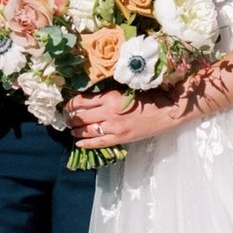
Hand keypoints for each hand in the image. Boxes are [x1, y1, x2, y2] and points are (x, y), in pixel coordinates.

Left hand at [66, 88, 185, 149]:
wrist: (166, 110)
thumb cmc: (149, 95)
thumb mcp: (126, 89)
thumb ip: (109, 93)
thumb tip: (92, 95)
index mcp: (110, 96)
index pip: (82, 100)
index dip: (71, 103)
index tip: (67, 104)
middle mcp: (108, 112)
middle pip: (81, 116)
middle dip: (71, 117)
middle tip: (66, 118)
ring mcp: (114, 127)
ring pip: (87, 130)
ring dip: (76, 130)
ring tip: (71, 130)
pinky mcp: (120, 138)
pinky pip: (99, 143)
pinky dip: (87, 143)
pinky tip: (78, 144)